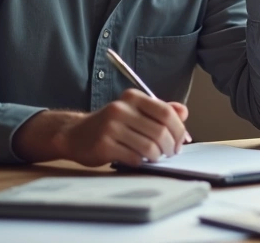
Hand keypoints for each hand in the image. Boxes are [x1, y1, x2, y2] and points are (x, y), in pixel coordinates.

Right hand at [52, 89, 189, 166]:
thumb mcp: (134, 111)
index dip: (179, 130)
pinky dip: (141, 161)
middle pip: (160, 131)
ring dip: (157, 156)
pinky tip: (138, 159)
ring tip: (155, 157)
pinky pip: (134, 157)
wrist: (75, 134)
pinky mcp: (103, 145)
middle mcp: (121, 109)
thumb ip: (159, 110)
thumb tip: (183, 112)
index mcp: (132, 97)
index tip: (181, 141)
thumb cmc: (111, 125)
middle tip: (170, 153)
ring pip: (149, 147)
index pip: (166, 113)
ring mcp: (110, 127)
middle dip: (170, 146)